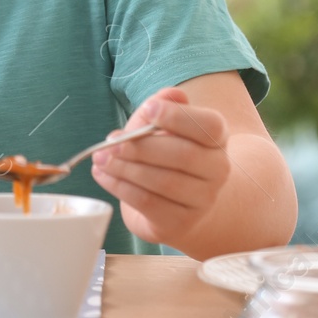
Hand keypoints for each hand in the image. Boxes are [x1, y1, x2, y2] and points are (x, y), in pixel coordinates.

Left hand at [89, 87, 230, 249]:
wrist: (177, 202)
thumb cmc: (166, 154)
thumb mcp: (161, 126)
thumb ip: (162, 106)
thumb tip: (172, 94)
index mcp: (217, 139)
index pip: (208, 126)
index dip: (178, 117)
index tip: (148, 108)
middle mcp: (218, 169)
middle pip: (183, 155)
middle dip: (142, 147)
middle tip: (111, 141)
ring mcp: (203, 200)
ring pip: (164, 182)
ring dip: (126, 169)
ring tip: (100, 158)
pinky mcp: (181, 223)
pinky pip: (148, 203)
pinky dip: (120, 187)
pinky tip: (103, 175)